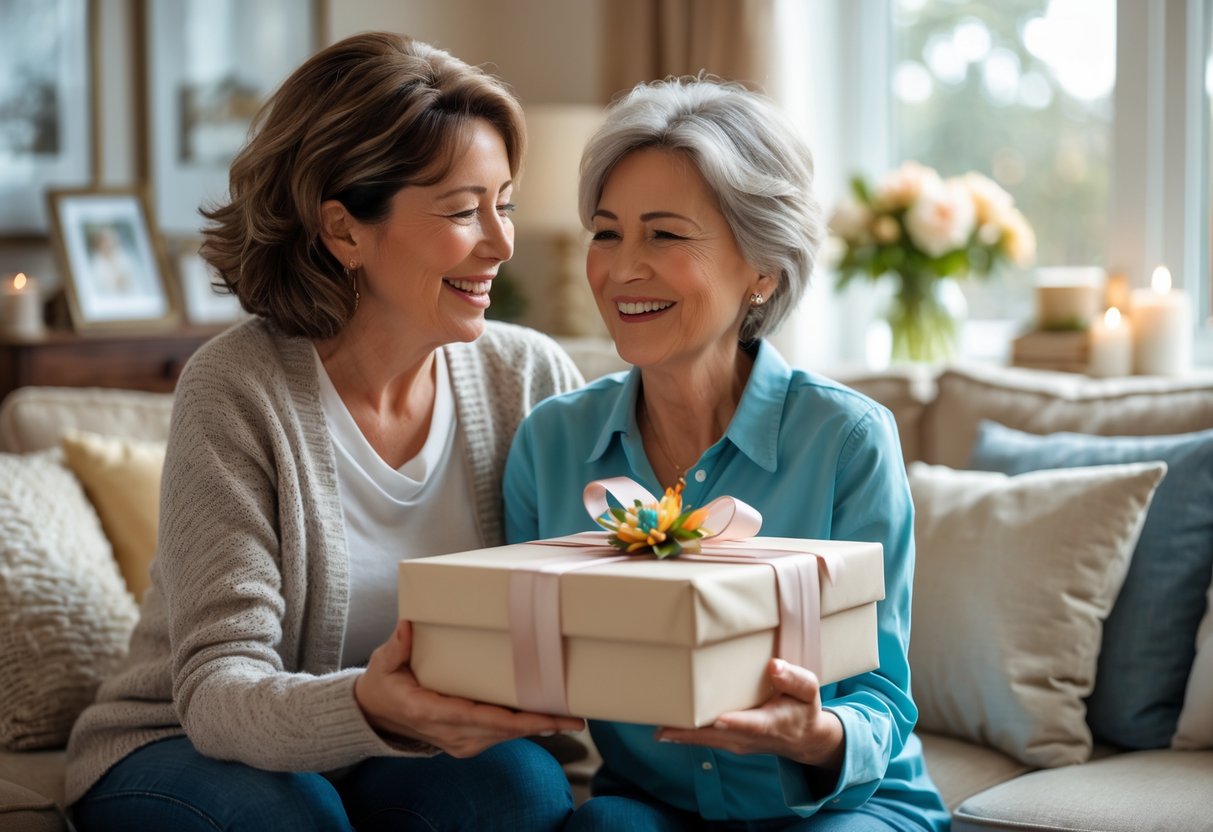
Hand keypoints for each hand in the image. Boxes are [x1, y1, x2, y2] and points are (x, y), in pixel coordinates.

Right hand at [354, 620, 584, 757]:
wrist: (375, 716)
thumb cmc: (383, 684)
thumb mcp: (383, 663)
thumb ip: (396, 646)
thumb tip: (407, 625)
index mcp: (430, 713)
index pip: (483, 719)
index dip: (519, 720)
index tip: (548, 717)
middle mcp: (450, 734)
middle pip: (504, 731)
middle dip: (540, 724)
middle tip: (576, 716)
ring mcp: (460, 743)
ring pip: (505, 735)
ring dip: (537, 726)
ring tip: (570, 715)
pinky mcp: (467, 742)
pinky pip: (500, 735)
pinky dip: (523, 727)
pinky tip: (547, 718)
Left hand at [655, 658, 844, 768]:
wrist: (804, 739)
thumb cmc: (803, 710)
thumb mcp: (809, 692)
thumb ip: (795, 679)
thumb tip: (775, 666)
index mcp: (771, 724)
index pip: (750, 724)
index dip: (734, 722)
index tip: (718, 719)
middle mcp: (749, 737)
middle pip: (717, 736)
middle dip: (691, 732)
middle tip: (663, 726)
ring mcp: (737, 743)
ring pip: (706, 741)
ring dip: (683, 735)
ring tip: (658, 727)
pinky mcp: (728, 741)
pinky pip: (705, 740)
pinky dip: (686, 736)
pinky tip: (666, 731)